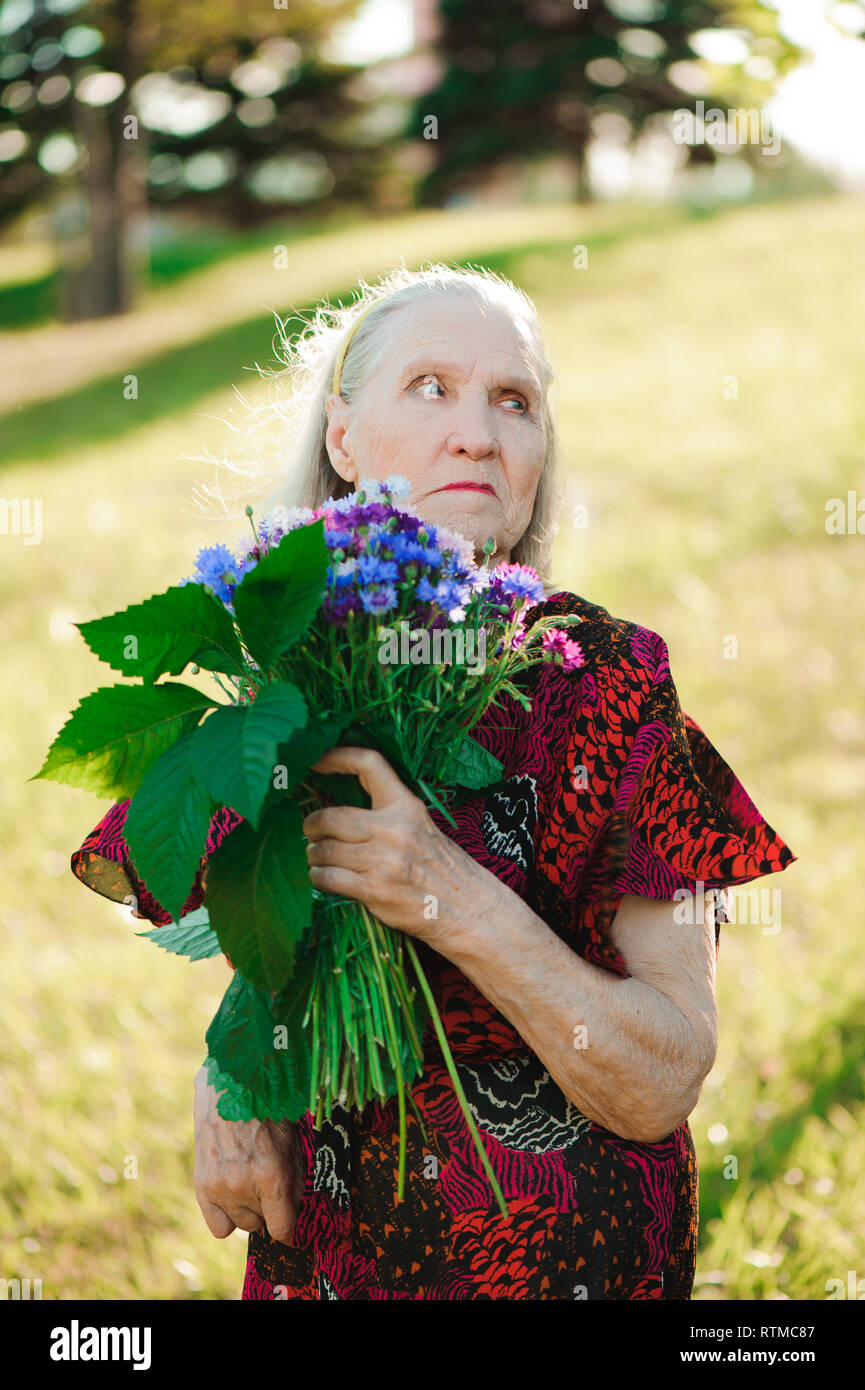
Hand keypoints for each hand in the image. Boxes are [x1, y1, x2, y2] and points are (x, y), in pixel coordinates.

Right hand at [193, 1066, 303, 1244]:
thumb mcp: (292, 1142)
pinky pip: (218, 1226)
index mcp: (270, 1173)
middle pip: (261, 1224)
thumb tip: (294, 1212)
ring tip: (251, 1182)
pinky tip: (233, 1195)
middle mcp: (241, 1185)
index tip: (291, 1225)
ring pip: (241, 1224)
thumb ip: (295, 1182)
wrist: (231, 1086)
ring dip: (249, 1209)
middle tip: (270, 1183)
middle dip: (269, 1208)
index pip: (282, 1228)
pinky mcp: (201, 1185)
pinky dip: (227, 1215)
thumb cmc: (267, 1110)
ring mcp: (218, 1187)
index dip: (290, 1229)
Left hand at [303, 745, 479, 945]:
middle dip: (312, 825)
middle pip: (332, 816)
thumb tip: (341, 811)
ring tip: (317, 858)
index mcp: (406, 806)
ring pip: (325, 850)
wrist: (468, 908)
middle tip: (311, 832)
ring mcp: (384, 860)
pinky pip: (329, 878)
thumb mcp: (422, 826)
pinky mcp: (375, 890)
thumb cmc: (442, 867)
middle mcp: (394, 828)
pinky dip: (319, 877)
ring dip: (314, 855)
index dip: (338, 756)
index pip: (369, 764)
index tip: (315, 760)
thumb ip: (388, 815)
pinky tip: (322, 877)